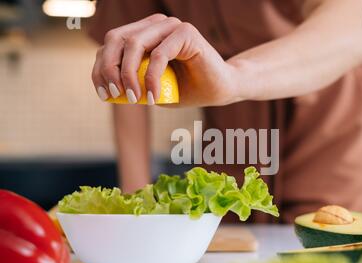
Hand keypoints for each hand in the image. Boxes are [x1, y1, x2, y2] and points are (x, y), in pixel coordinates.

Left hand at [92, 14, 240, 106]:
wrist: (221, 90)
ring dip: (128, 74)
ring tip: (134, 98)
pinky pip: (158, 55)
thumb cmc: (188, 89)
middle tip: (115, 96)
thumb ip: (131, 81)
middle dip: (109, 69)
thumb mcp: (152, 88)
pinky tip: (153, 97)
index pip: (111, 45)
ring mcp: (170, 26)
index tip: (105, 95)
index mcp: (143, 34)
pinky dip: (151, 78)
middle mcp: (155, 25)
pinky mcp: (185, 32)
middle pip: (116, 39)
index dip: (101, 69)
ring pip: (134, 44)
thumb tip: (106, 85)